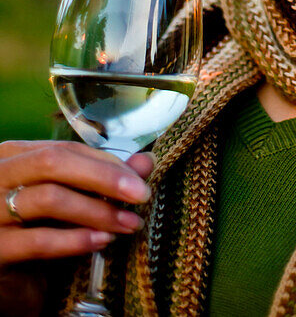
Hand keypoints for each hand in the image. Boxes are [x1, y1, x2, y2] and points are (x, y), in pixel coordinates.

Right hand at [0, 140, 152, 273]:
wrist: (3, 282)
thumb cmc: (34, 231)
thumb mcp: (66, 200)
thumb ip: (101, 179)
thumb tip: (145, 162)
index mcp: (14, 157)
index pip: (64, 149)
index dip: (104, 162)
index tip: (139, 176)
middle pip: (54, 162)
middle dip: (104, 177)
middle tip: (140, 194)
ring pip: (49, 198)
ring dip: (96, 211)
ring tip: (127, 223)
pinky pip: (38, 240)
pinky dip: (74, 240)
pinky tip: (100, 241)